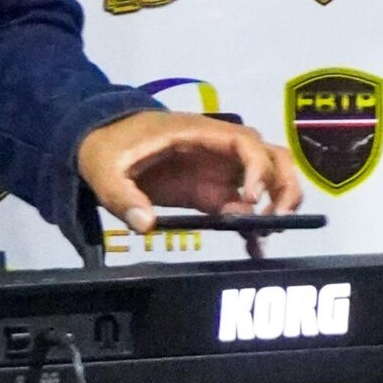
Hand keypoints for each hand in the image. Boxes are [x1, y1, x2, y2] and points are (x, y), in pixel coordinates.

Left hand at [77, 110, 300, 234]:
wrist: (100, 143)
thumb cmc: (106, 147)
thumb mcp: (105, 170)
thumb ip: (123, 196)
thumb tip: (146, 224)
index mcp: (197, 134)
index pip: (245, 141)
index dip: (258, 167)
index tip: (251, 198)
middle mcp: (217, 150)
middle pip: (271, 156)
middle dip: (283, 185)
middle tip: (277, 219)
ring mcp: (217, 170)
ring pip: (268, 177)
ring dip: (279, 201)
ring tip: (270, 232)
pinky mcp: (210, 192)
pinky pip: (242, 206)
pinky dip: (253, 225)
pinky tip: (254, 249)